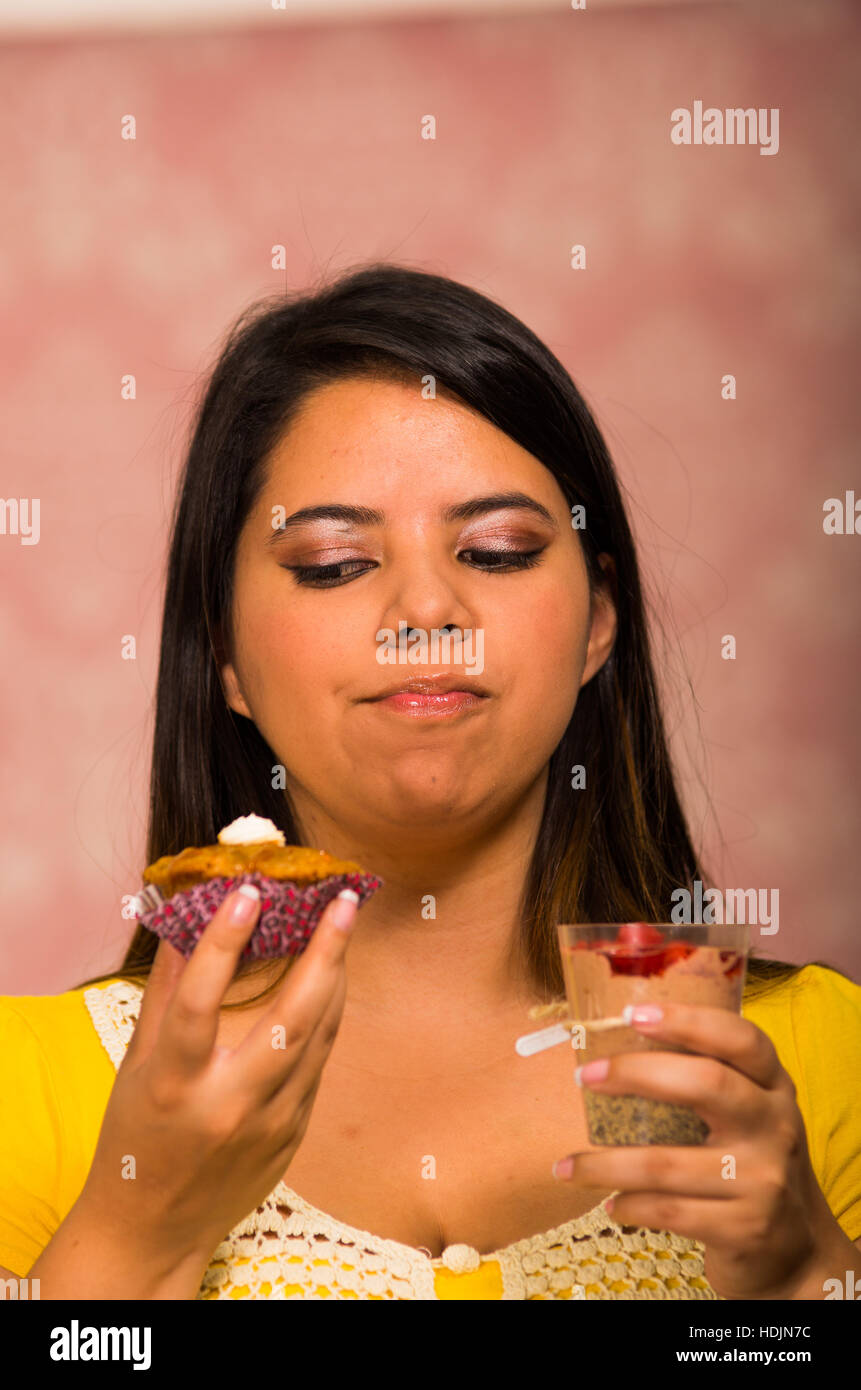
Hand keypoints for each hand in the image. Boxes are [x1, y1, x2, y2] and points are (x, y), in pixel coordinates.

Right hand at [77, 885, 360, 1274]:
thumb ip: (165, 992)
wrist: (154, 1227)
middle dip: (324, 952)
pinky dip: (324, 1015)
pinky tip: (329, 979)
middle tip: (342, 899)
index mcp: (173, 1084)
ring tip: (342, 924)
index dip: (223, 943)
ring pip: (319, 1035)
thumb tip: (187, 916)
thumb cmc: (135, 1136)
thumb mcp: (136, 1065)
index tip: (249, 892)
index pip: (199, 1002)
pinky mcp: (294, 1135)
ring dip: (335, 975)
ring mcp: (269, 1123)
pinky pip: (318, 1062)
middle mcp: (227, 1105)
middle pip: (290, 1018)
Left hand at [551, 1000, 844, 1299]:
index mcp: (773, 1086)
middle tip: (586, 1076)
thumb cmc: (750, 1162)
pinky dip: (629, 1206)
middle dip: (636, 1073)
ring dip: (605, 1165)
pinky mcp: (744, 1227)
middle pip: (707, 1083)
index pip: (740, 1039)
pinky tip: (611, 1204)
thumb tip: (615, 1047)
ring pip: (666, 1163)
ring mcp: (763, 1179)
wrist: (796, 1249)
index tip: (633, 1015)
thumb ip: (707, 1080)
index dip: (688, 1020)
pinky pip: (668, 1212)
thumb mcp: (748, 1113)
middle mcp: (774, 1126)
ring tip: (567, 1166)